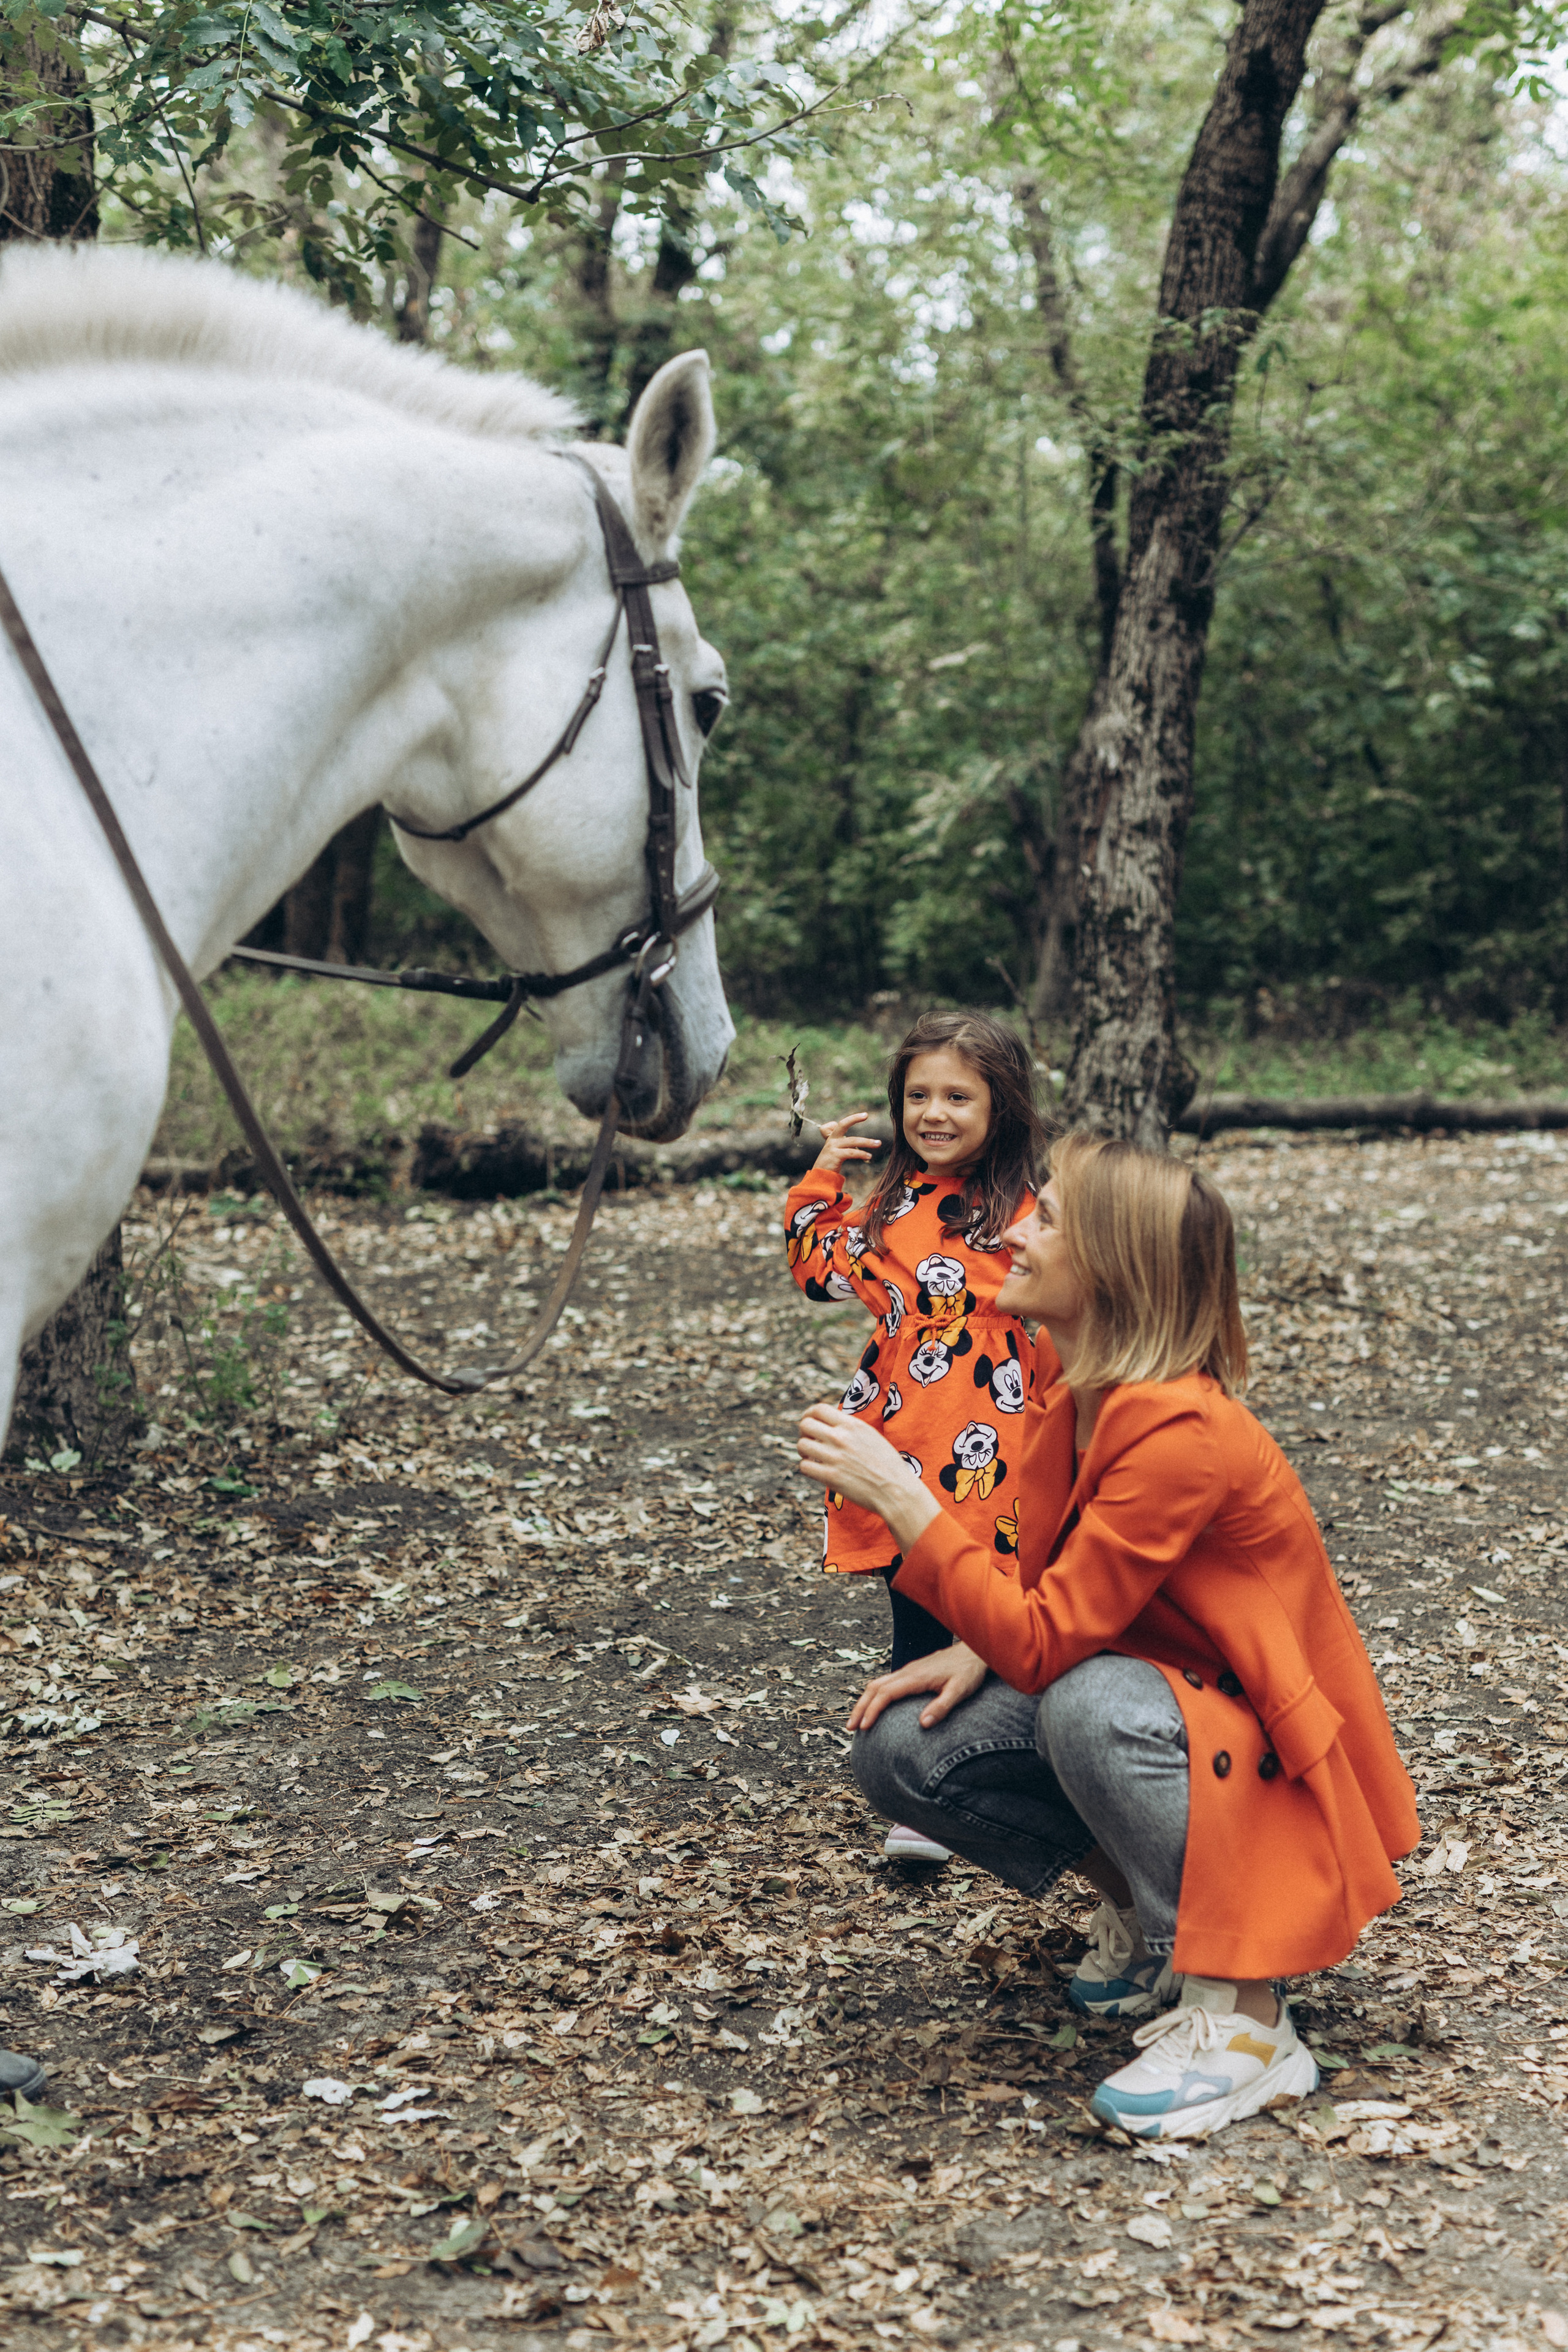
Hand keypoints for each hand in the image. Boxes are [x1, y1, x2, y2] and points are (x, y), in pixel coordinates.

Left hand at [797, 1404, 941, 1551]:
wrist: (896, 1490)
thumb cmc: (887, 1465)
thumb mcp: (871, 1436)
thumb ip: (850, 1428)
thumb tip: (831, 1424)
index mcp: (852, 1425)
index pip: (819, 1409)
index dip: (809, 1415)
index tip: (810, 1422)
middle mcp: (841, 1437)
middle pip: (805, 1424)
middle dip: (804, 1432)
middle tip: (810, 1442)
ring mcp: (834, 1457)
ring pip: (801, 1445)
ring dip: (804, 1451)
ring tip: (812, 1457)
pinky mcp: (830, 1477)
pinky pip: (804, 1466)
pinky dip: (808, 1467)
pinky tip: (817, 1470)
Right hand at [812, 1112, 881, 1175]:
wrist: (820, 1177)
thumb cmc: (830, 1164)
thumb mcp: (835, 1151)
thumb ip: (844, 1144)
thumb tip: (859, 1142)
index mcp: (832, 1137)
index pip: (841, 1124)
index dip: (852, 1118)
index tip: (864, 1115)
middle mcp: (832, 1140)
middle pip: (843, 1124)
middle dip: (854, 1118)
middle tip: (866, 1115)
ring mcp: (832, 1147)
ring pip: (852, 1141)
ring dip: (867, 1142)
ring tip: (878, 1143)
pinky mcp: (835, 1156)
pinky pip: (851, 1153)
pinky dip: (861, 1154)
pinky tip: (869, 1156)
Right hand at [847, 1642, 987, 1733]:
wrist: (974, 1651)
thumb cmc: (969, 1672)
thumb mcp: (960, 1691)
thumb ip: (942, 1707)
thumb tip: (923, 1725)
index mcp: (916, 1677)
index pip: (885, 1693)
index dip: (872, 1711)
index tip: (864, 1727)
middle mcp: (907, 1671)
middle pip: (874, 1687)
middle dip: (860, 1707)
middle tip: (850, 1727)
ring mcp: (908, 1670)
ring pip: (878, 1683)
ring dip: (865, 1701)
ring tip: (858, 1721)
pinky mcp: (912, 1671)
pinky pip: (886, 1683)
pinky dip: (875, 1695)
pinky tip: (876, 1707)